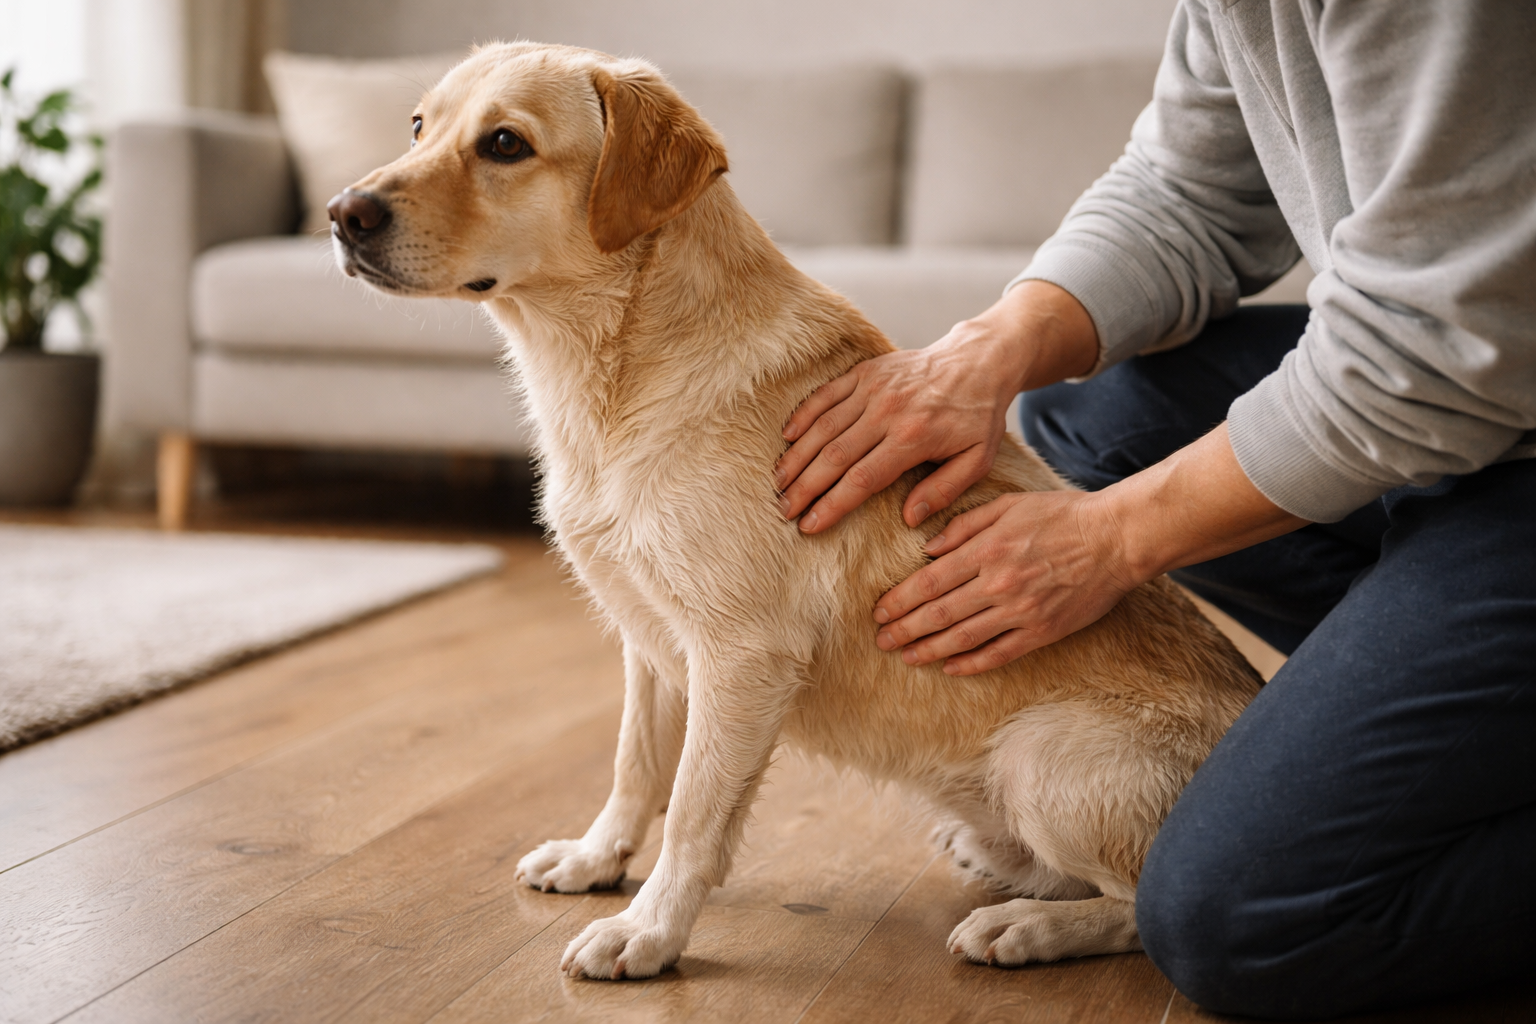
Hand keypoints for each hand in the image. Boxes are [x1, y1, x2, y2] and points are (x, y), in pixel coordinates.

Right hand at [776, 281, 1098, 533]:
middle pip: (833, 456)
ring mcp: (873, 389)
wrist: (978, 361)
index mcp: (913, 438)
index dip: (831, 505)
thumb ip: (944, 491)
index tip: (809, 526)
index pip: (861, 479)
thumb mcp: (977, 460)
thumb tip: (910, 518)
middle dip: (805, 487)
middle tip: (785, 509)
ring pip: (823, 427)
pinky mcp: (865, 372)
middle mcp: (888, 412)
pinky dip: (804, 415)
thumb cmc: (978, 417)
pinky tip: (787, 437)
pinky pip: (826, 395)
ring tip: (780, 482)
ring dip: (797, 456)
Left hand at [872, 423, 1309, 674]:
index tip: (878, 612)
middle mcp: (997, 584)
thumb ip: (964, 526)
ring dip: (929, 650)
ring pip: (963, 637)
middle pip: (939, 613)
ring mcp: (1020, 611)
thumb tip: (928, 549)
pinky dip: (972, 664)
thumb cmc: (1061, 515)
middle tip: (880, 640)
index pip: (929, 582)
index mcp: (985, 551)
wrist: (1115, 538)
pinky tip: (950, 669)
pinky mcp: (1042, 631)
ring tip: (905, 656)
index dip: (900, 600)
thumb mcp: (1007, 505)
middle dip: (905, 629)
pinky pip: (999, 653)